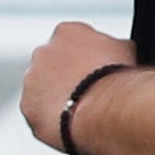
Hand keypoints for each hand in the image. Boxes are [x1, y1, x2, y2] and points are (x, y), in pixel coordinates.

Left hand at [22, 19, 134, 152]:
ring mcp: (31, 80)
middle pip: (54, 64)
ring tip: (81, 110)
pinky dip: (52, 118)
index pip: (73, 40)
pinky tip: (71, 123)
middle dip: (68, 76)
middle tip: (88, 91)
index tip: (98, 70)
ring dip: (58, 97)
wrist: (101, 108)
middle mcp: (41, 52)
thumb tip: (119, 50)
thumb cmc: (116, 77)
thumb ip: (114, 46)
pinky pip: (39, 113)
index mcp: (66, 31)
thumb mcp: (127, 49)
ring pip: (43, 89)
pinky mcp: (27, 107)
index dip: (88, 57)